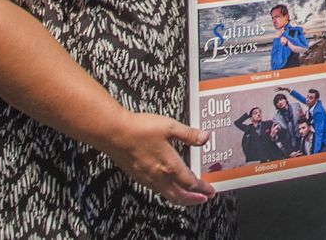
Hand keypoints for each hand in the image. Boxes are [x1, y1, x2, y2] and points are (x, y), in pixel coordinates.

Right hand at [100, 111, 214, 206]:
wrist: (114, 133)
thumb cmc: (140, 129)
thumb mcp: (170, 127)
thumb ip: (189, 134)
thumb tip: (205, 138)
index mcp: (170, 166)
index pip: (190, 183)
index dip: (203, 188)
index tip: (211, 191)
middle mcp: (159, 177)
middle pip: (180, 196)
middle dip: (194, 199)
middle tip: (203, 199)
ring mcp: (147, 179)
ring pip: (168, 195)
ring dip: (181, 198)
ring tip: (188, 195)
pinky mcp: (138, 176)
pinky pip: (157, 190)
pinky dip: (168, 192)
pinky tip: (168, 185)